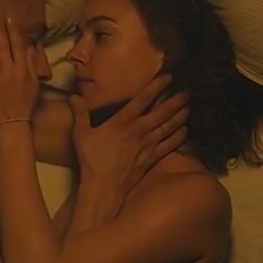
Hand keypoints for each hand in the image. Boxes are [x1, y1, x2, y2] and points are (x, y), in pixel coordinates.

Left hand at [0, 16, 41, 127]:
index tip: (9, 18)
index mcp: (23, 70)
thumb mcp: (34, 83)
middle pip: (2, 46)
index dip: (13, 31)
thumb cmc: (26, 102)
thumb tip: (29, 47)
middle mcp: (9, 71)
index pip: (17, 46)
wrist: (12, 121)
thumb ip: (31, 64)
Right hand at [70, 75, 190, 194]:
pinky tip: (185, 131)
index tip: (168, 77)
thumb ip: (80, 113)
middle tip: (187, 91)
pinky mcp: (151, 159)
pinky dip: (178, 138)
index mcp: (122, 121)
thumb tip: (73, 95)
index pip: (142, 99)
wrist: (103, 186)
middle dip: (175, 100)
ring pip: (168, 127)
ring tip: (189, 107)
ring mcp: (147, 145)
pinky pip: (168, 146)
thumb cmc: (91, 160)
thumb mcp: (81, 134)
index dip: (157, 86)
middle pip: (162, 112)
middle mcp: (138, 130)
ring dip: (180, 116)